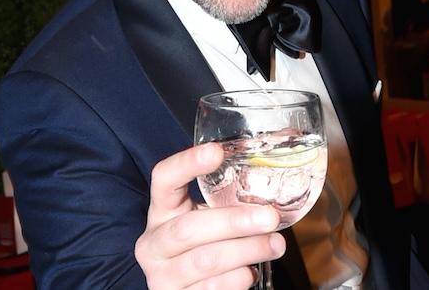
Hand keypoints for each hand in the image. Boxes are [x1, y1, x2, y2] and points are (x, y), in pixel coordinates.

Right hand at [134, 143, 286, 288]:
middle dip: (235, 222)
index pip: (163, 179)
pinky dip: (238, 278)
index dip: (186, 163)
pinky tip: (250, 271)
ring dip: (248, 251)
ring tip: (275, 244)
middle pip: (188, 228)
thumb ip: (227, 203)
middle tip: (270, 217)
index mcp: (161, 211)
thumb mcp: (207, 219)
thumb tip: (275, 185)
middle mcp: (153, 243)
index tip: (217, 151)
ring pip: (205, 261)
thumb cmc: (204, 246)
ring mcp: (161, 275)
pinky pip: (212, 289)